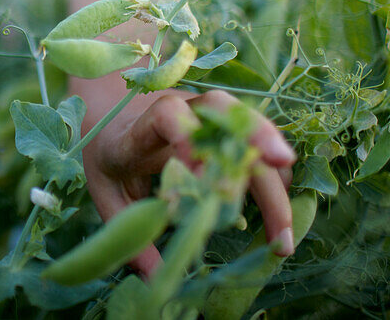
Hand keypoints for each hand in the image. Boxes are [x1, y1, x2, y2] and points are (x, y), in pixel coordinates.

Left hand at [81, 88, 296, 277]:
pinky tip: (279, 218)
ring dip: (274, 175)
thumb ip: (129, 227)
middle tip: (283, 168)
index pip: (167, 116)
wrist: (113, 112)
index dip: (187, 140)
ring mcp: (207, 116)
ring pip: (249, 129)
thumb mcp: (106, 191)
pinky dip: (274, 179)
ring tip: (283, 236)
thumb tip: (155, 277)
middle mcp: (181, 111)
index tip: (202, 180)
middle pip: (223, 110)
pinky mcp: (226, 128)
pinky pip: (258, 147)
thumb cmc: (110, 155)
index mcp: (141, 128)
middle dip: (256, 136)